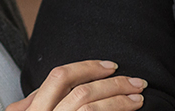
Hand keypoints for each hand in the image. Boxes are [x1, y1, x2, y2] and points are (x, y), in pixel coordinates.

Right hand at [7, 60, 147, 110]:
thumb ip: (37, 103)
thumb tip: (54, 84)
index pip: (60, 77)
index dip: (88, 67)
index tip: (111, 66)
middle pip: (82, 92)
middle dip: (114, 84)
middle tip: (135, 82)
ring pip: (90, 109)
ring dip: (119, 101)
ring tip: (137, 100)